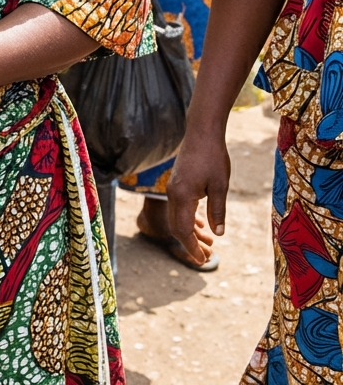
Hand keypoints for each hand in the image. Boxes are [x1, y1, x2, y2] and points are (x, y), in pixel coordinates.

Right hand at [166, 129, 228, 266]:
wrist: (202, 133)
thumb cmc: (213, 158)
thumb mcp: (220, 186)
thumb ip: (217, 211)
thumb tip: (218, 235)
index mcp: (182, 196)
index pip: (182, 230)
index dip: (191, 248)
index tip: (203, 261)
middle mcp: (173, 193)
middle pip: (176, 226)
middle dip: (190, 244)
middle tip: (206, 258)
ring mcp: (173, 187)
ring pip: (177, 217)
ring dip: (190, 233)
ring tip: (208, 245)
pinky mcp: (177, 182)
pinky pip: (179, 207)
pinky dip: (189, 220)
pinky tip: (202, 226)